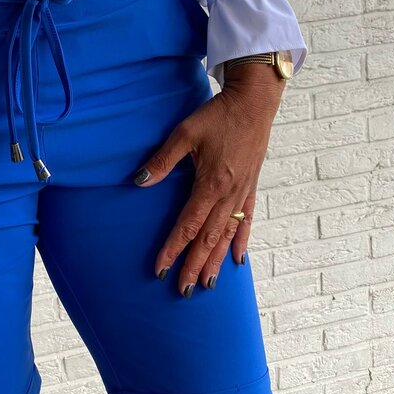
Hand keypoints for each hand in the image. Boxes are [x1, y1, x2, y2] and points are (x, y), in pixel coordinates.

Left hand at [133, 65, 284, 296]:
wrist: (254, 103)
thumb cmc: (218, 115)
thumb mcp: (185, 133)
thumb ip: (163, 160)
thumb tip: (139, 181)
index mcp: (211, 185)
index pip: (188, 226)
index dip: (173, 249)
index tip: (161, 269)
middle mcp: (229, 195)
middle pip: (208, 239)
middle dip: (194, 266)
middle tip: (183, 291)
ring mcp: (243, 194)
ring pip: (227, 236)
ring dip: (216, 262)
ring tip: (208, 284)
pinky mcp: (251, 188)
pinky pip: (247, 222)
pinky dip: (242, 242)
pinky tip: (238, 260)